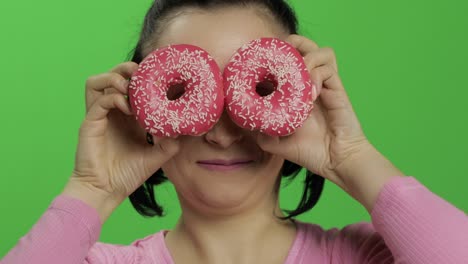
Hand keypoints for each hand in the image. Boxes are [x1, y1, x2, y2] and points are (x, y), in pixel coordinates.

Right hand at [63, 62, 179, 219]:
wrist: (106, 192)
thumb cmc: (127, 176)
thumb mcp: (156, 156)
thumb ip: (170, 143)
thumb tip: (186, 130)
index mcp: (127, 117)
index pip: (132, 87)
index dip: (143, 78)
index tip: (160, 77)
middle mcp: (112, 113)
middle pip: (112, 77)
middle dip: (126, 69)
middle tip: (142, 73)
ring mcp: (99, 116)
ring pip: (97, 82)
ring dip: (114, 78)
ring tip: (131, 87)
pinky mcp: (90, 123)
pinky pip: (99, 100)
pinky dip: (114, 97)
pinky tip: (128, 108)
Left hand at [256, 34, 372, 192]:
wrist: (334, 161)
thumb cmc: (308, 151)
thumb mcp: (273, 143)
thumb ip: (257, 131)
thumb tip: (241, 120)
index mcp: (294, 91)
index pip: (283, 62)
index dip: (271, 57)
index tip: (257, 64)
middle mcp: (309, 83)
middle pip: (304, 45)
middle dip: (290, 44)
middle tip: (278, 58)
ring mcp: (324, 85)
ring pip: (320, 51)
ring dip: (306, 57)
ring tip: (297, 75)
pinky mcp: (337, 89)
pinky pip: (328, 69)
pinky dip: (316, 76)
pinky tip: (310, 95)